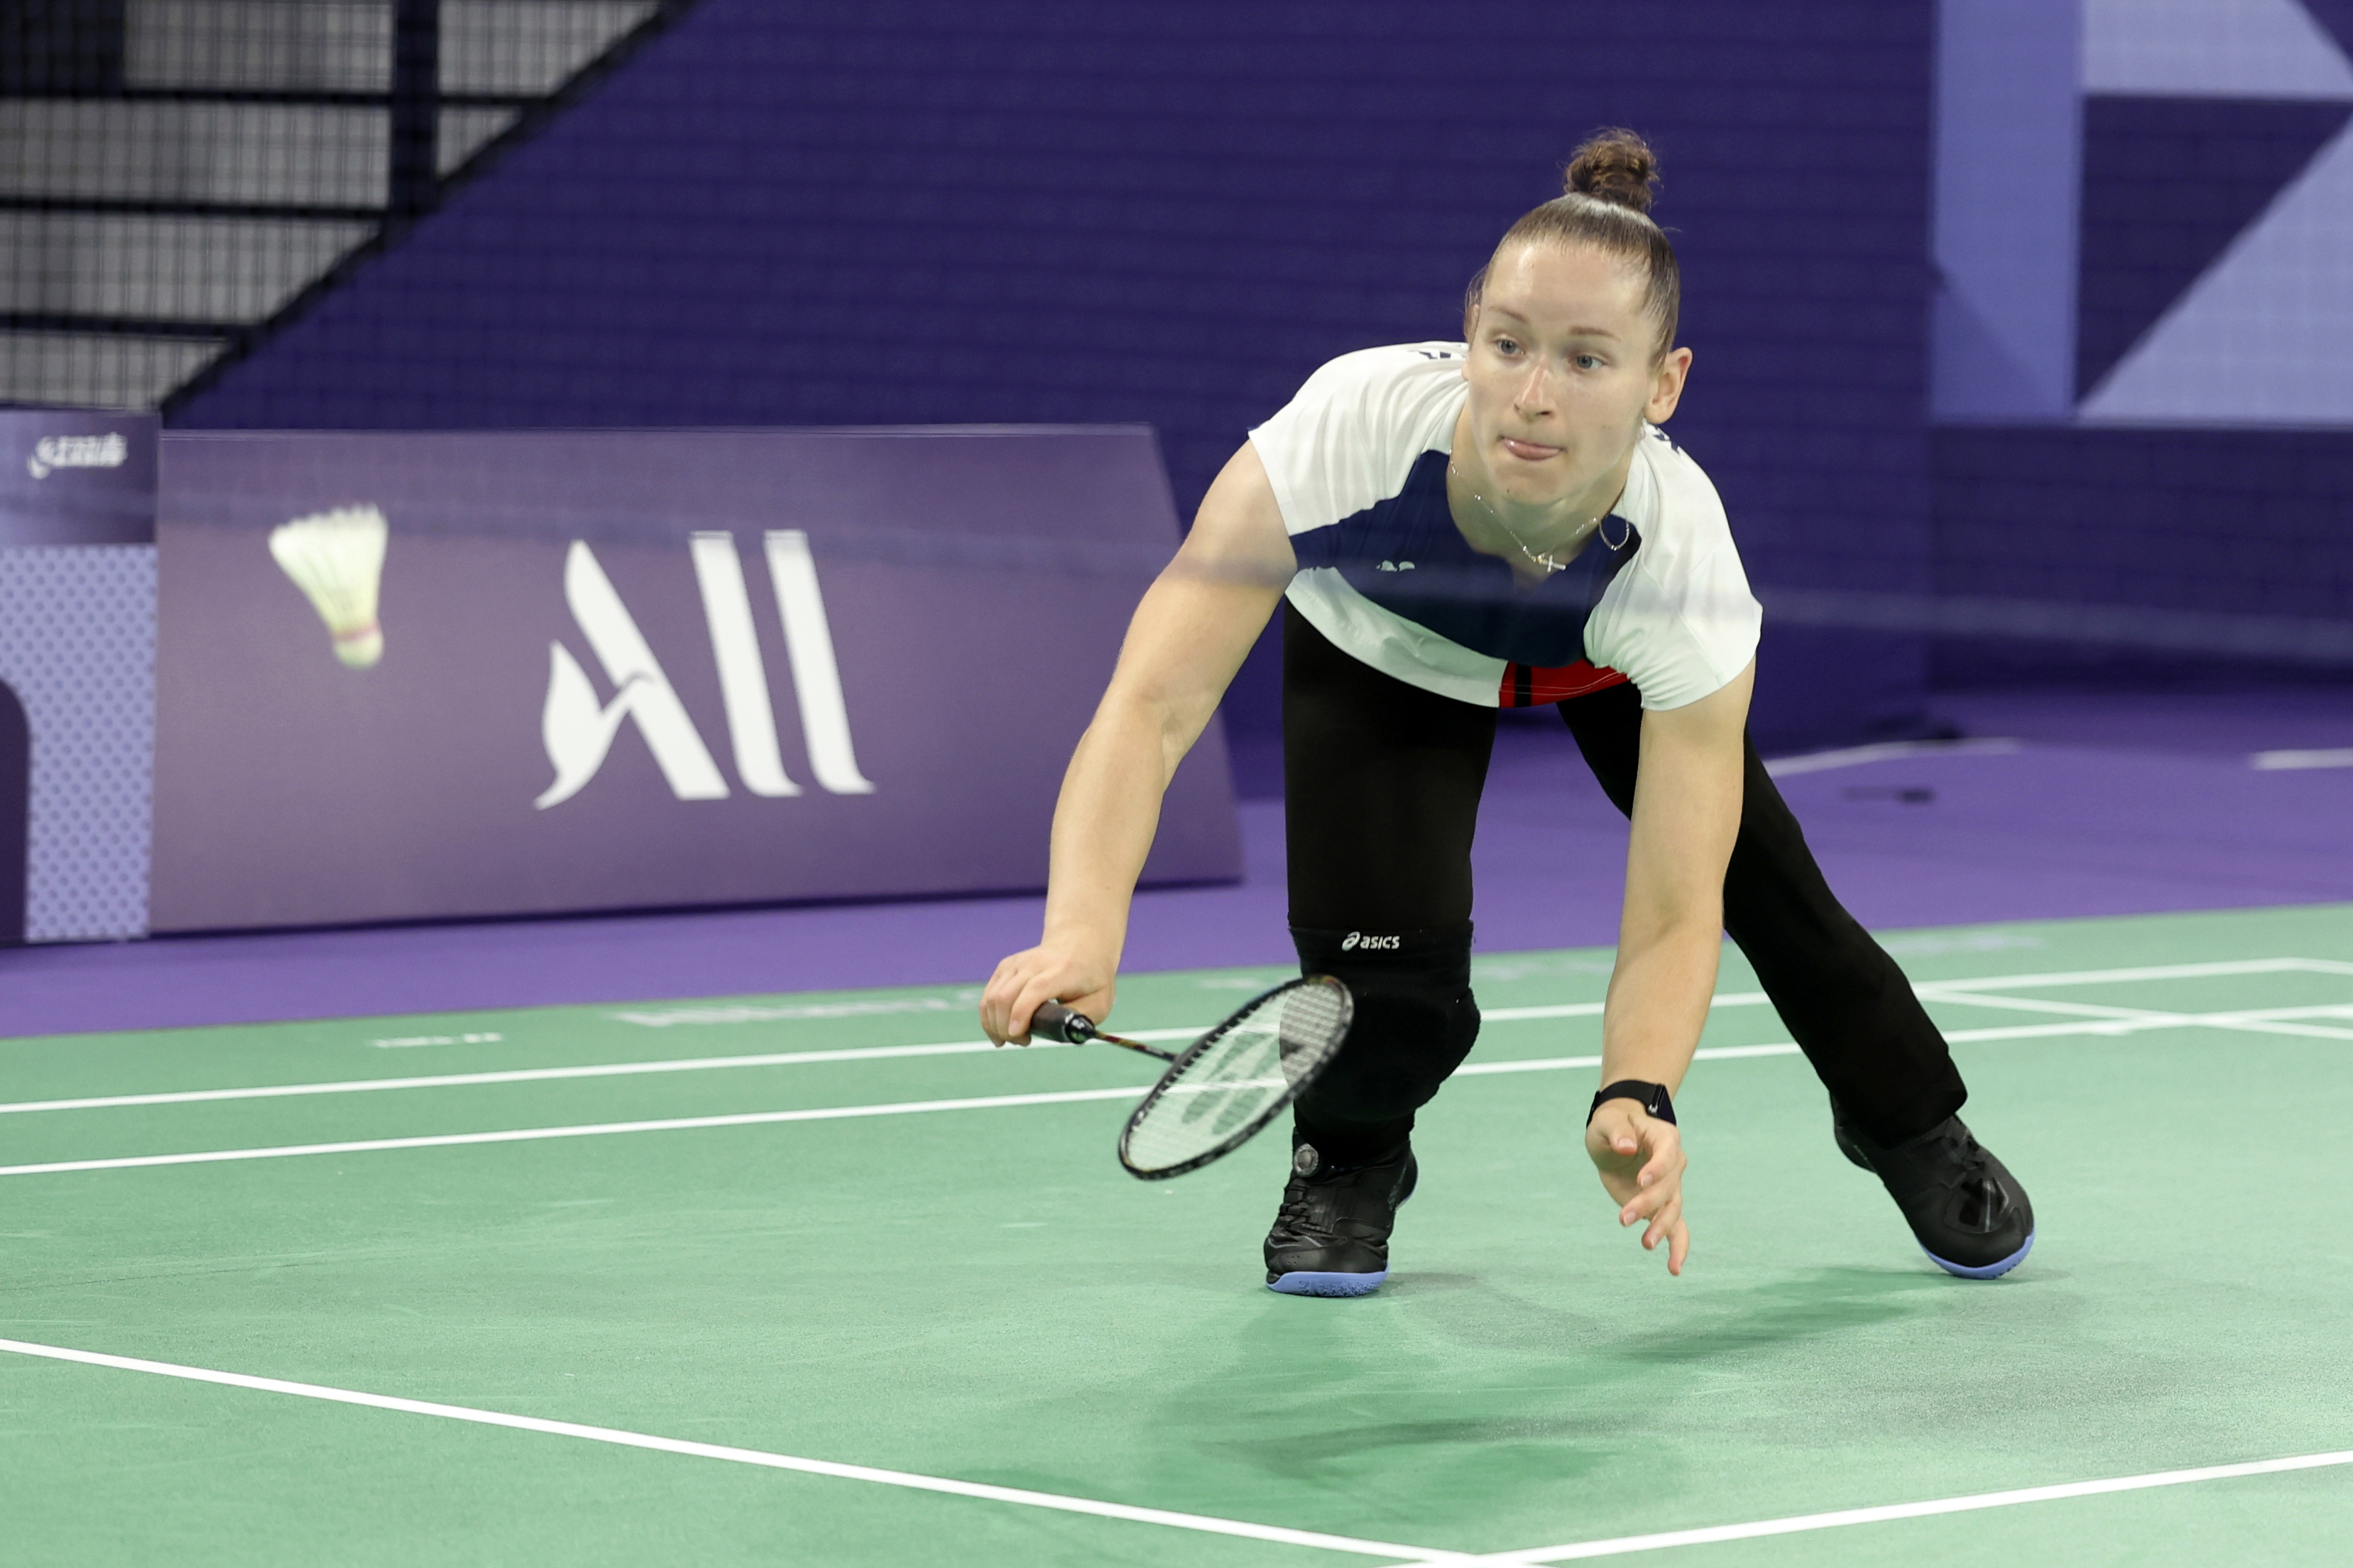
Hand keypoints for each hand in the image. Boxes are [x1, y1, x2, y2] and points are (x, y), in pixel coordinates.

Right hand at [981, 943, 1116, 1045]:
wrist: (1080, 945)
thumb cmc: (1092, 980)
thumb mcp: (1100, 1002)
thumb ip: (1081, 1019)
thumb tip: (1060, 1032)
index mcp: (1064, 970)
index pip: (1035, 989)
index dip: (1021, 1012)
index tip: (1017, 1035)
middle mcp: (1036, 962)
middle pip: (1007, 995)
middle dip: (1006, 1028)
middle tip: (1023, 1042)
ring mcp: (1018, 962)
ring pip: (993, 997)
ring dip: (996, 1025)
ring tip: (1014, 1038)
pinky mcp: (1006, 966)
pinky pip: (989, 995)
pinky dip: (988, 1017)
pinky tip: (999, 1031)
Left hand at [1584, 1102, 1689, 1274]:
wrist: (1615, 1137)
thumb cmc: (1612, 1123)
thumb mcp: (1607, 1121)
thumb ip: (1617, 1131)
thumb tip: (1626, 1146)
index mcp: (1665, 1138)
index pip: (1668, 1154)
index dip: (1657, 1169)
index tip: (1641, 1181)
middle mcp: (1674, 1164)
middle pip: (1668, 1187)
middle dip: (1648, 1204)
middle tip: (1623, 1218)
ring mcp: (1670, 1187)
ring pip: (1673, 1210)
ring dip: (1661, 1228)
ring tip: (1646, 1244)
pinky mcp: (1661, 1206)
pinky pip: (1676, 1228)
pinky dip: (1677, 1247)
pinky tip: (1674, 1269)